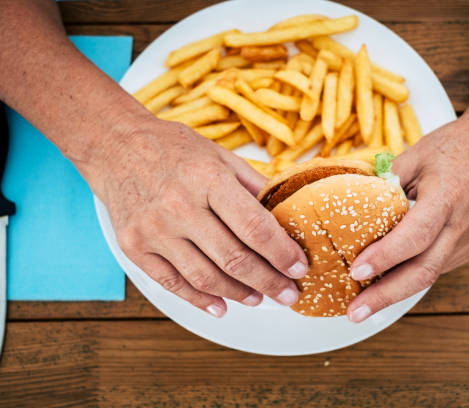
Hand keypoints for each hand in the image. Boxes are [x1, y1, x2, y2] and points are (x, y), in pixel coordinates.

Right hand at [88, 118, 308, 316]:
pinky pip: (172, 284)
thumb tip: (286, 214)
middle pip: (234, 259)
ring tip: (260, 298)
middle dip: (269, 282)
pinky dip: (200, 300)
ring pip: (205, 277)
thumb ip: (253, 185)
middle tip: (288, 294)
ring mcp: (153, 230)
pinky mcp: (133, 247)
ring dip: (239, 294)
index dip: (282, 253)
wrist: (115, 145)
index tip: (299, 268)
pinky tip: (222, 306)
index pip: (254, 227)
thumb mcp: (219, 155)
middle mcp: (179, 206)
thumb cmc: (173, 148)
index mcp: (207, 178)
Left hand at [346, 112, 468, 321]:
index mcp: (447, 198)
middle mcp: (462, 225)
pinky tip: (388, 283)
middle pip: (423, 271)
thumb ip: (384, 184)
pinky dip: (411, 277)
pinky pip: (437, 267)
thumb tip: (354, 206)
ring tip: (363, 303)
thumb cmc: (454, 147)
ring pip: (429, 275)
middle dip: (385, 296)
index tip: (356, 271)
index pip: (414, 237)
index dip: (384, 257)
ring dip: (395, 291)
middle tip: (355, 312)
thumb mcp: (413, 156)